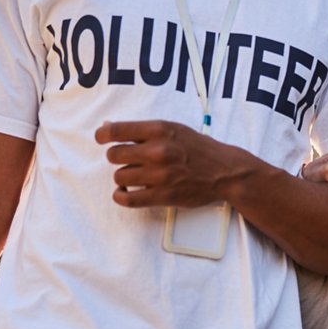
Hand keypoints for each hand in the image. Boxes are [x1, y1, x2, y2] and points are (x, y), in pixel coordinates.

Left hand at [95, 120, 245, 207]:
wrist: (225, 171)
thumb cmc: (198, 148)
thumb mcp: (173, 129)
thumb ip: (143, 130)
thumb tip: (108, 129)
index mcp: (159, 130)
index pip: (116, 131)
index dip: (103, 136)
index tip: (102, 139)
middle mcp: (158, 151)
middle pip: (114, 155)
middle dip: (117, 158)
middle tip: (127, 160)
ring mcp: (160, 175)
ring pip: (120, 177)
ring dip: (123, 177)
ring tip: (134, 176)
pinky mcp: (163, 195)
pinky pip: (128, 199)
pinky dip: (121, 197)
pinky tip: (125, 193)